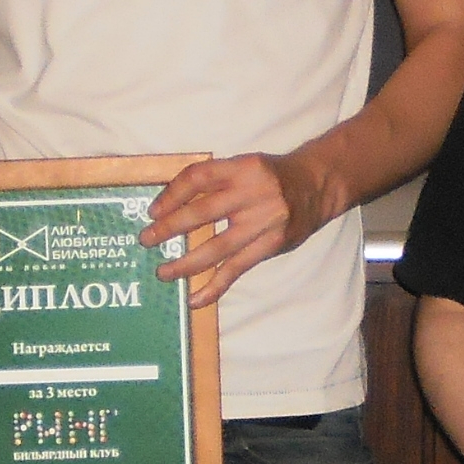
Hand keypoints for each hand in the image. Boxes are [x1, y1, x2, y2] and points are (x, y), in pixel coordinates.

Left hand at [142, 151, 331, 308]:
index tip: (152, 211)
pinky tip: (195, 298)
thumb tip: (171, 206)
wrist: (317, 186)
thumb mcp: (245, 166)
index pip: (197, 178)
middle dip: (169, 228)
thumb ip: (215, 181)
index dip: (171, 195)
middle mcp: (252, 193)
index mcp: (241, 168)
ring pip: (217, 247)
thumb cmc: (271, 176)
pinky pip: (237, 269)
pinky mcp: (271, 245)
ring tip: (164, 272)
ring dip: (186, 263)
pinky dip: (214, 286)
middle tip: (147, 240)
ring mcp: (263, 222)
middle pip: (202, 213)